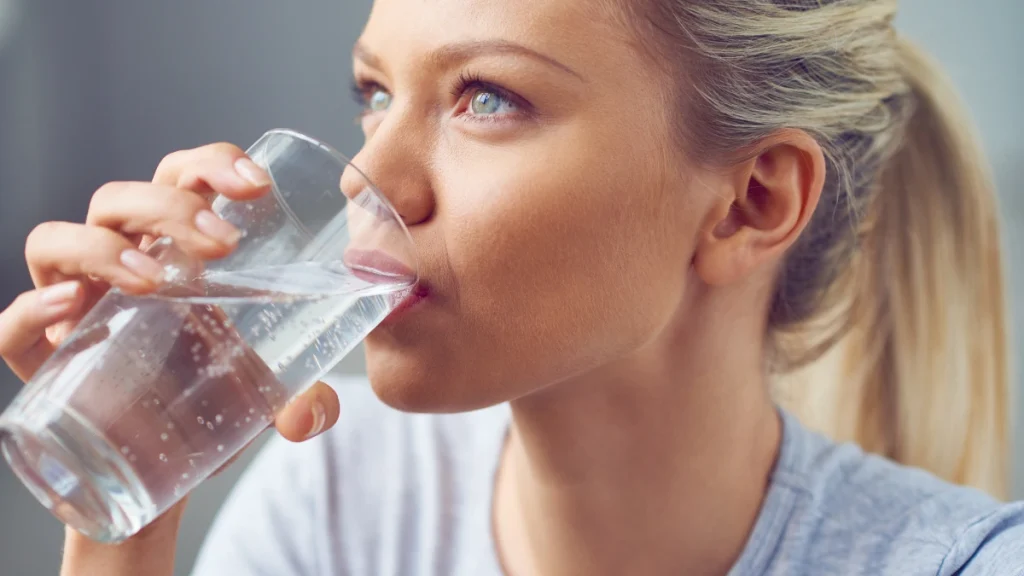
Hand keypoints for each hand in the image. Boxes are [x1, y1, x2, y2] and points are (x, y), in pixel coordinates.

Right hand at [0, 143, 342, 575]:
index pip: (182, 178)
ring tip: (153, 279)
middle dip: (170, 206)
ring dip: (102, 248)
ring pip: (55, 242)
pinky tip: (71, 311)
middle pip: (121, 200)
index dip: (212, 165)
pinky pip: (12, 324)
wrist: (159, 471)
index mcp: (175, 251)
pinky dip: (31, 311)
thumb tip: (311, 414)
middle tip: (223, 244)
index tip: (256, 185)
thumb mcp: (267, 395)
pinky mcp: (39, 358)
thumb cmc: (209, 404)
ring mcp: (72, 307)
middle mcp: (116, 264)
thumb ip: (306, 401)